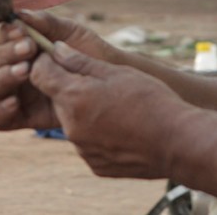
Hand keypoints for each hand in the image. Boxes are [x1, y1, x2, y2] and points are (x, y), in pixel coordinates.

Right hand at [0, 10, 115, 131]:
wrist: (111, 81)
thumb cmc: (90, 52)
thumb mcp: (71, 32)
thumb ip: (45, 23)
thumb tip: (19, 14)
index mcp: (21, 44)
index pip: (0, 36)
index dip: (5, 33)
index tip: (21, 31)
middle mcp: (14, 67)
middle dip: (6, 53)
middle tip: (29, 49)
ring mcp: (17, 93)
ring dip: (1, 78)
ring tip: (26, 71)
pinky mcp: (24, 117)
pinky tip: (14, 103)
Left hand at [29, 42, 191, 179]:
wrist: (177, 142)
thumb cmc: (150, 100)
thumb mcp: (116, 72)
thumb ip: (80, 61)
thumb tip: (56, 50)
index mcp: (74, 98)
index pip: (39, 74)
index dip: (45, 62)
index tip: (58, 57)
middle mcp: (71, 127)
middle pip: (56, 99)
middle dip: (70, 89)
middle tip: (100, 83)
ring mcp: (82, 149)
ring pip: (72, 121)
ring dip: (85, 111)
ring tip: (117, 107)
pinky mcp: (95, 165)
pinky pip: (87, 143)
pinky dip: (98, 133)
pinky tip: (122, 128)